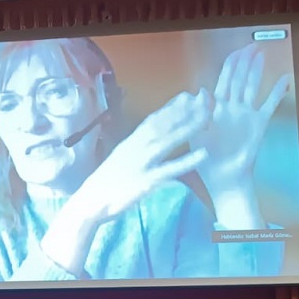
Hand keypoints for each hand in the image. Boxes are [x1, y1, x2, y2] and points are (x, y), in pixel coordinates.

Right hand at [40, 91, 210, 275]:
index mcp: (130, 142)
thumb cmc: (106, 183)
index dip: (172, 106)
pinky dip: (187, 161)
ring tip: (208, 118)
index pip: (154, 119)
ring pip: (168, 141)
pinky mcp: (146, 182)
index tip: (189, 96)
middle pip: (164, 124)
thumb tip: (148, 138)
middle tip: (205, 99)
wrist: (90, 202)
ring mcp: (141, 163)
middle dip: (185, 110)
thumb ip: (135, 147)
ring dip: (188, 127)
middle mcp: (136, 147)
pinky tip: (203, 154)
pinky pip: (170, 170)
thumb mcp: (120, 158)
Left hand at [192, 43, 291, 227]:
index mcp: (215, 109)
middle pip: (239, 79)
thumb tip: (200, 90)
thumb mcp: (197, 135)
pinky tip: (284, 81)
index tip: (236, 51)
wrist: (225, 178)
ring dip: (256, 71)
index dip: (230, 65)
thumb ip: (198, 112)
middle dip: (244, 62)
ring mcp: (246, 115)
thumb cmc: (207, 160)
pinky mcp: (258, 125)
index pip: (223, 80)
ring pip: (252, 87)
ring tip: (261, 55)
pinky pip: (269, 106)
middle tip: (251, 46)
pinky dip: (276, 93)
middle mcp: (232, 108)